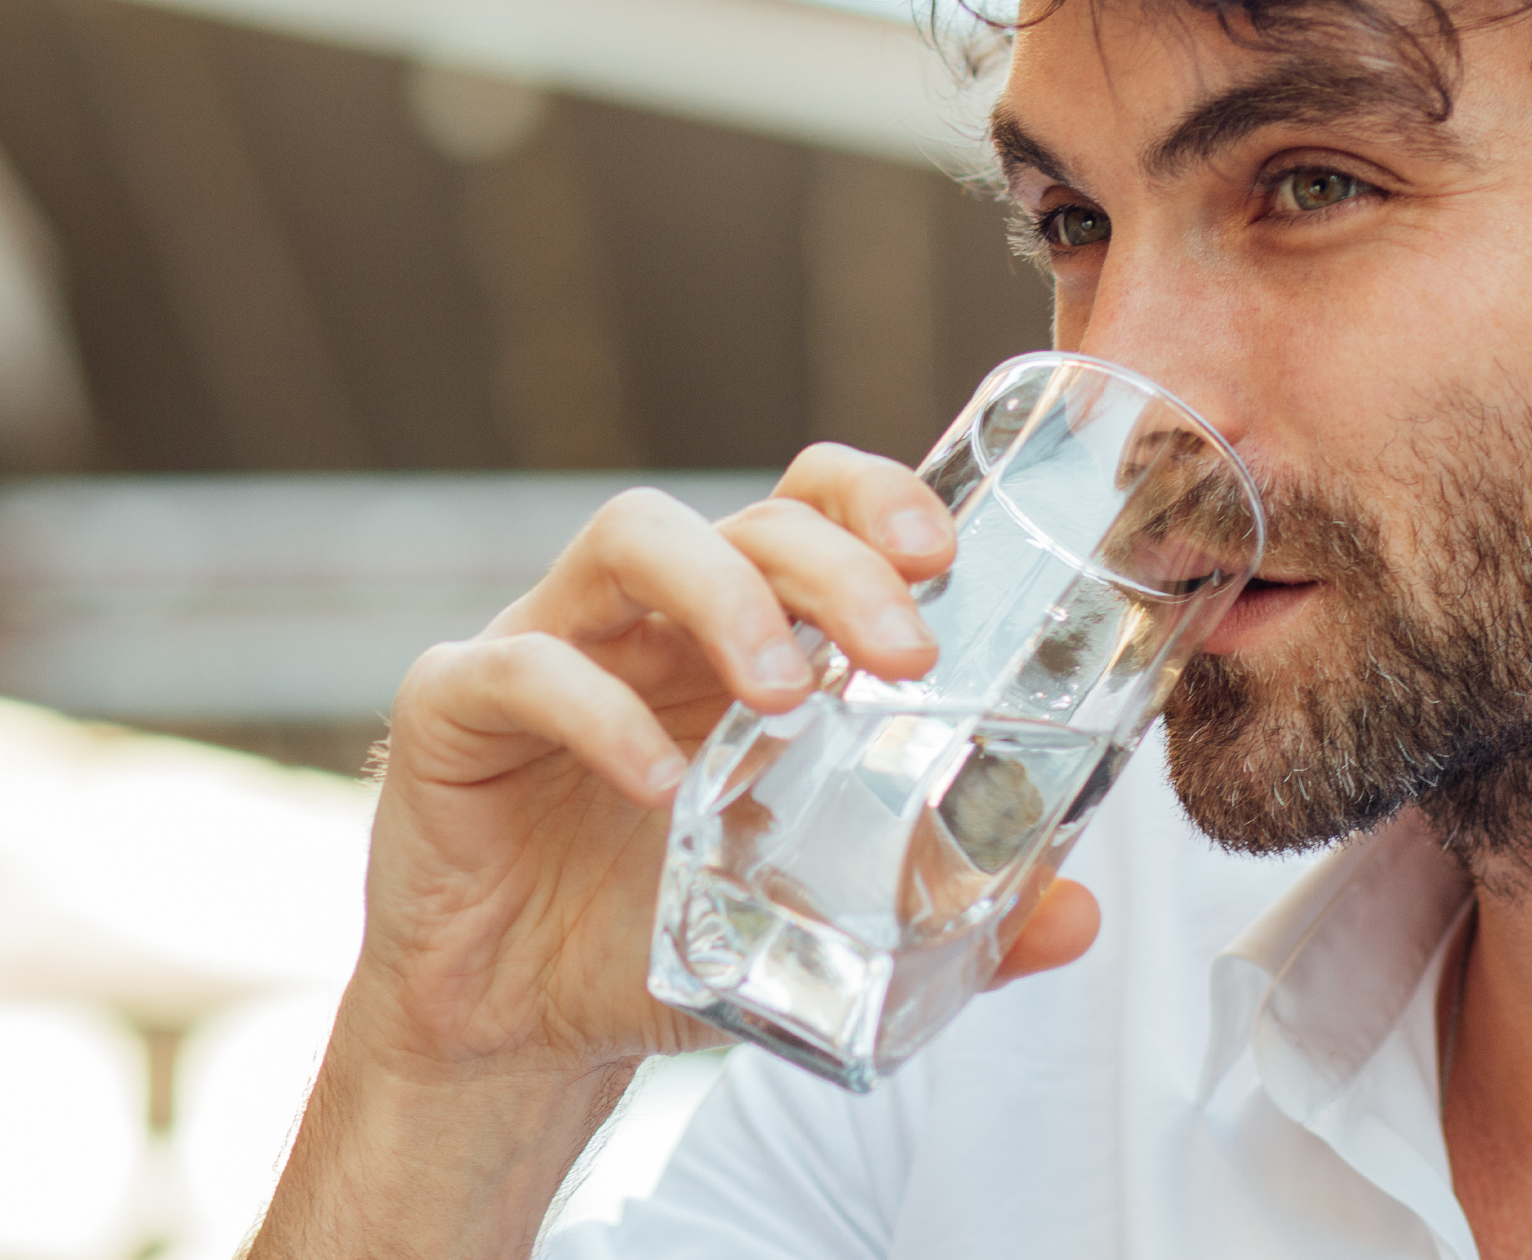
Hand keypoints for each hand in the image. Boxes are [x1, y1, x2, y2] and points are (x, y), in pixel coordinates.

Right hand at [260, 444, 1102, 1256]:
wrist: (511, 1032)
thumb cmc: (656, 942)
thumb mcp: (818, 932)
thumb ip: (946, 919)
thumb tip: (1079, 919)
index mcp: (736, 640)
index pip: (810, 504)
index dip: (877, 499)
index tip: (946, 558)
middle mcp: (647, 620)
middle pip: (746, 514)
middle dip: (836, 562)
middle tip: (905, 650)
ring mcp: (546, 645)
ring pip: (632, 536)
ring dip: (726, 596)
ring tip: (784, 695)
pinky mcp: (452, 705)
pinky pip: (521, 666)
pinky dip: (594, 712)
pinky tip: (654, 784)